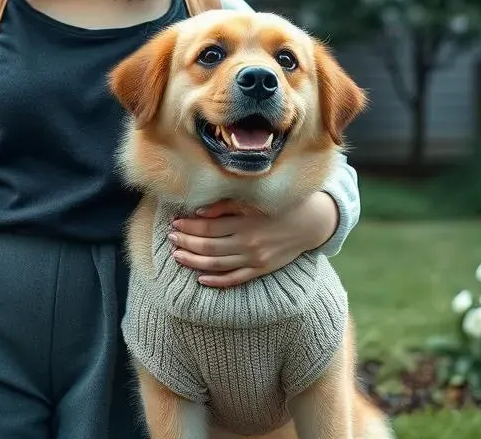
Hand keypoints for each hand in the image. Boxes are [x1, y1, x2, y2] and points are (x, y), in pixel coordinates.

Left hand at [168, 191, 338, 288]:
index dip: (188, 227)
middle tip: (170, 238)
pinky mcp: (261, 270)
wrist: (310, 222)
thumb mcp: (252, 200)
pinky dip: (217, 281)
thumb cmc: (279, 205)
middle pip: (208, 247)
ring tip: (177, 256)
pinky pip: (235, 279)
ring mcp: (254, 260)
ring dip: (194, 262)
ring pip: (217, 265)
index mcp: (244, 223)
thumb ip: (225, 205)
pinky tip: (201, 278)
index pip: (207, 228)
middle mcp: (248, 244)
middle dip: (186, 243)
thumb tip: (198, 212)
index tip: (174, 223)